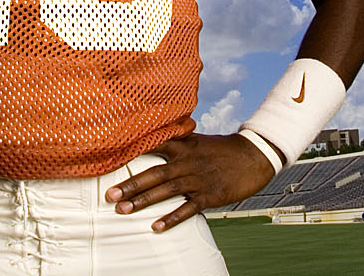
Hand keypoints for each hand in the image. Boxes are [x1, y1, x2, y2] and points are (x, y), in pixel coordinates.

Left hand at [104, 133, 274, 231]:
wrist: (254, 155)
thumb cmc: (223, 148)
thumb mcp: (199, 140)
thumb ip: (178, 141)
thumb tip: (156, 137)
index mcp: (184, 145)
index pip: (152, 145)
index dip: (131, 152)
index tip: (111, 159)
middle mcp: (187, 161)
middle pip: (154, 173)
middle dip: (130, 184)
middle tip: (110, 195)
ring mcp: (197, 179)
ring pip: (165, 191)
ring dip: (143, 201)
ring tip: (123, 209)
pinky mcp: (209, 196)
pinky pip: (187, 209)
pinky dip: (171, 218)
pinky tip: (156, 226)